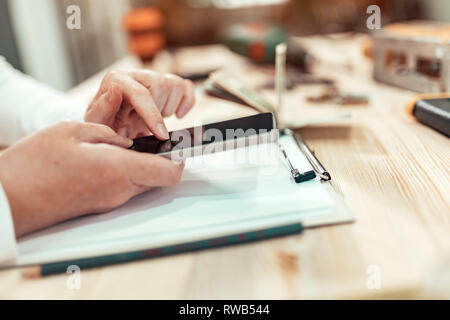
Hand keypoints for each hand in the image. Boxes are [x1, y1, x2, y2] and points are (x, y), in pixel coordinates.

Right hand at [0, 121, 183, 236]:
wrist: (11, 199)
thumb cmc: (34, 164)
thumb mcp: (72, 131)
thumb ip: (108, 133)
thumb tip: (128, 139)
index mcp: (117, 169)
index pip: (168, 172)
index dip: (180, 158)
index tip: (181, 144)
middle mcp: (119, 190)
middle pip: (158, 178)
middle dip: (161, 158)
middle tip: (152, 138)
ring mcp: (110, 202)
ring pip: (142, 183)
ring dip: (142, 165)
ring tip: (123, 145)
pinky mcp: (100, 206)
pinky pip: (125, 188)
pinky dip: (126, 172)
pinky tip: (107, 158)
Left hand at [85, 69, 195, 139]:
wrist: (114, 128)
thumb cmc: (106, 125)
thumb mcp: (97, 123)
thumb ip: (102, 108)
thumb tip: (115, 89)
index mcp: (116, 80)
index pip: (140, 93)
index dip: (153, 115)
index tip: (161, 135)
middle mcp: (135, 74)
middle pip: (161, 85)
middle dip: (158, 112)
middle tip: (145, 126)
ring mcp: (152, 77)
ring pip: (175, 84)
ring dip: (169, 108)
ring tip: (154, 120)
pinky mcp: (166, 84)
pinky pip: (186, 87)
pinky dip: (187, 101)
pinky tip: (177, 114)